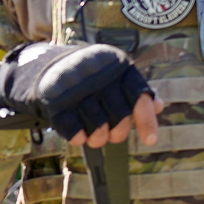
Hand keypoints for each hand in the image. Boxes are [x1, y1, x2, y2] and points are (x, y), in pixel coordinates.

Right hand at [0, 42, 161, 146]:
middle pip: (120, 116)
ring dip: (98, 138)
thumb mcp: (113, 77)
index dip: (147, 120)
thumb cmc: (88, 79)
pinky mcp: (54, 102)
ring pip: (99, 127)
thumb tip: (159, 106)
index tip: (151, 140)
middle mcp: (96, 72)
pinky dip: (79, 138)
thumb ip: (134, 90)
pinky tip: (79, 134)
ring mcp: (74, 87)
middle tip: (113, 134)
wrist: (44, 69)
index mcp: (115, 63)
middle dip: (118, 132)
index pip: (139, 95)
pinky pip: (75, 132)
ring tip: (95, 136)